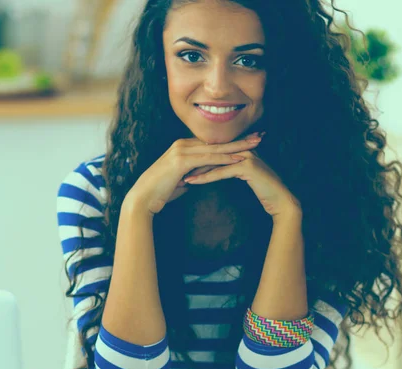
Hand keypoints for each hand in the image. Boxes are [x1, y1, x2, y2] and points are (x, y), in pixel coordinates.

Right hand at [124, 134, 262, 214]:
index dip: (231, 142)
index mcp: (182, 147)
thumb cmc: (158, 193)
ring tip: (255, 146)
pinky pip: (207, 159)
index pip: (211, 143)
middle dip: (239, 139)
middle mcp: (182, 144)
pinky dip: (224, 159)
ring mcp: (181, 150)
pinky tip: (238, 160)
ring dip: (236, 147)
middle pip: (216, 141)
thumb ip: (190, 176)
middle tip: (259, 136)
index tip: (248, 141)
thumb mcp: (179, 181)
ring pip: (215, 148)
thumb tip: (198, 179)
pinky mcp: (181, 160)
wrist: (142, 198)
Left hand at [184, 143, 301, 219]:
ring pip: (214, 161)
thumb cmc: (263, 191)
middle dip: (192, 163)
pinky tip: (193, 182)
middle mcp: (242, 149)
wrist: (281, 201)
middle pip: (211, 154)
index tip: (179, 167)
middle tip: (174, 170)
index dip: (196, 159)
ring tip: (179, 177)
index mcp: (239, 149)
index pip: (213, 152)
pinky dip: (206, 177)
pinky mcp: (248, 167)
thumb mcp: (243, 177)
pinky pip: (221, 172)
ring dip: (196, 170)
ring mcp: (246, 156)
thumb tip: (211, 169)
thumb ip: (229, 169)